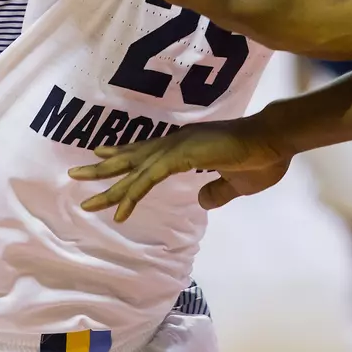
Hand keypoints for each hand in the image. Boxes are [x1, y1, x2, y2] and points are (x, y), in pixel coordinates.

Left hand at [69, 116, 291, 221]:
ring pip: (135, 169)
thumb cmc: (262, 158)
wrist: (276, 141)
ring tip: (85, 199)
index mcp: (187, 146)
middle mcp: (177, 143)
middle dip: (104, 169)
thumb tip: (202, 200)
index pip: (147, 152)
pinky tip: (120, 209)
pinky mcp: (183, 156)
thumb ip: (218, 191)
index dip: (124, 156)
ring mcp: (178, 148)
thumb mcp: (237, 184)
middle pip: (132, 158)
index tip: (100, 157)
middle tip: (75, 175)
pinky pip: (150, 178)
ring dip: (110, 185)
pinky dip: (134, 193)